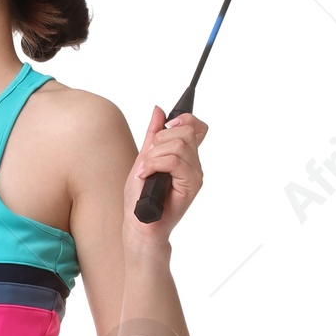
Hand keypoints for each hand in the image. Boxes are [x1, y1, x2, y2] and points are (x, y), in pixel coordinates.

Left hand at [124, 105, 207, 237]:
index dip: (184, 119)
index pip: (196, 127)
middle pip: (185, 131)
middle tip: (148, 161)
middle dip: (159, 141)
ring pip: (177, 145)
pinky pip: (174, 161)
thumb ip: (153, 135)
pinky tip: (146, 176)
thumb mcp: (144, 159)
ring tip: (145, 172)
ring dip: (153, 156)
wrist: (138, 225)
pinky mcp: (191, 186)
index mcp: (185, 157)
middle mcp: (194, 165)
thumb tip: (159, 110)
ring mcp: (195, 176)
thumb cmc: (140, 198)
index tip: (167, 124)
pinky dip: (154, 165)